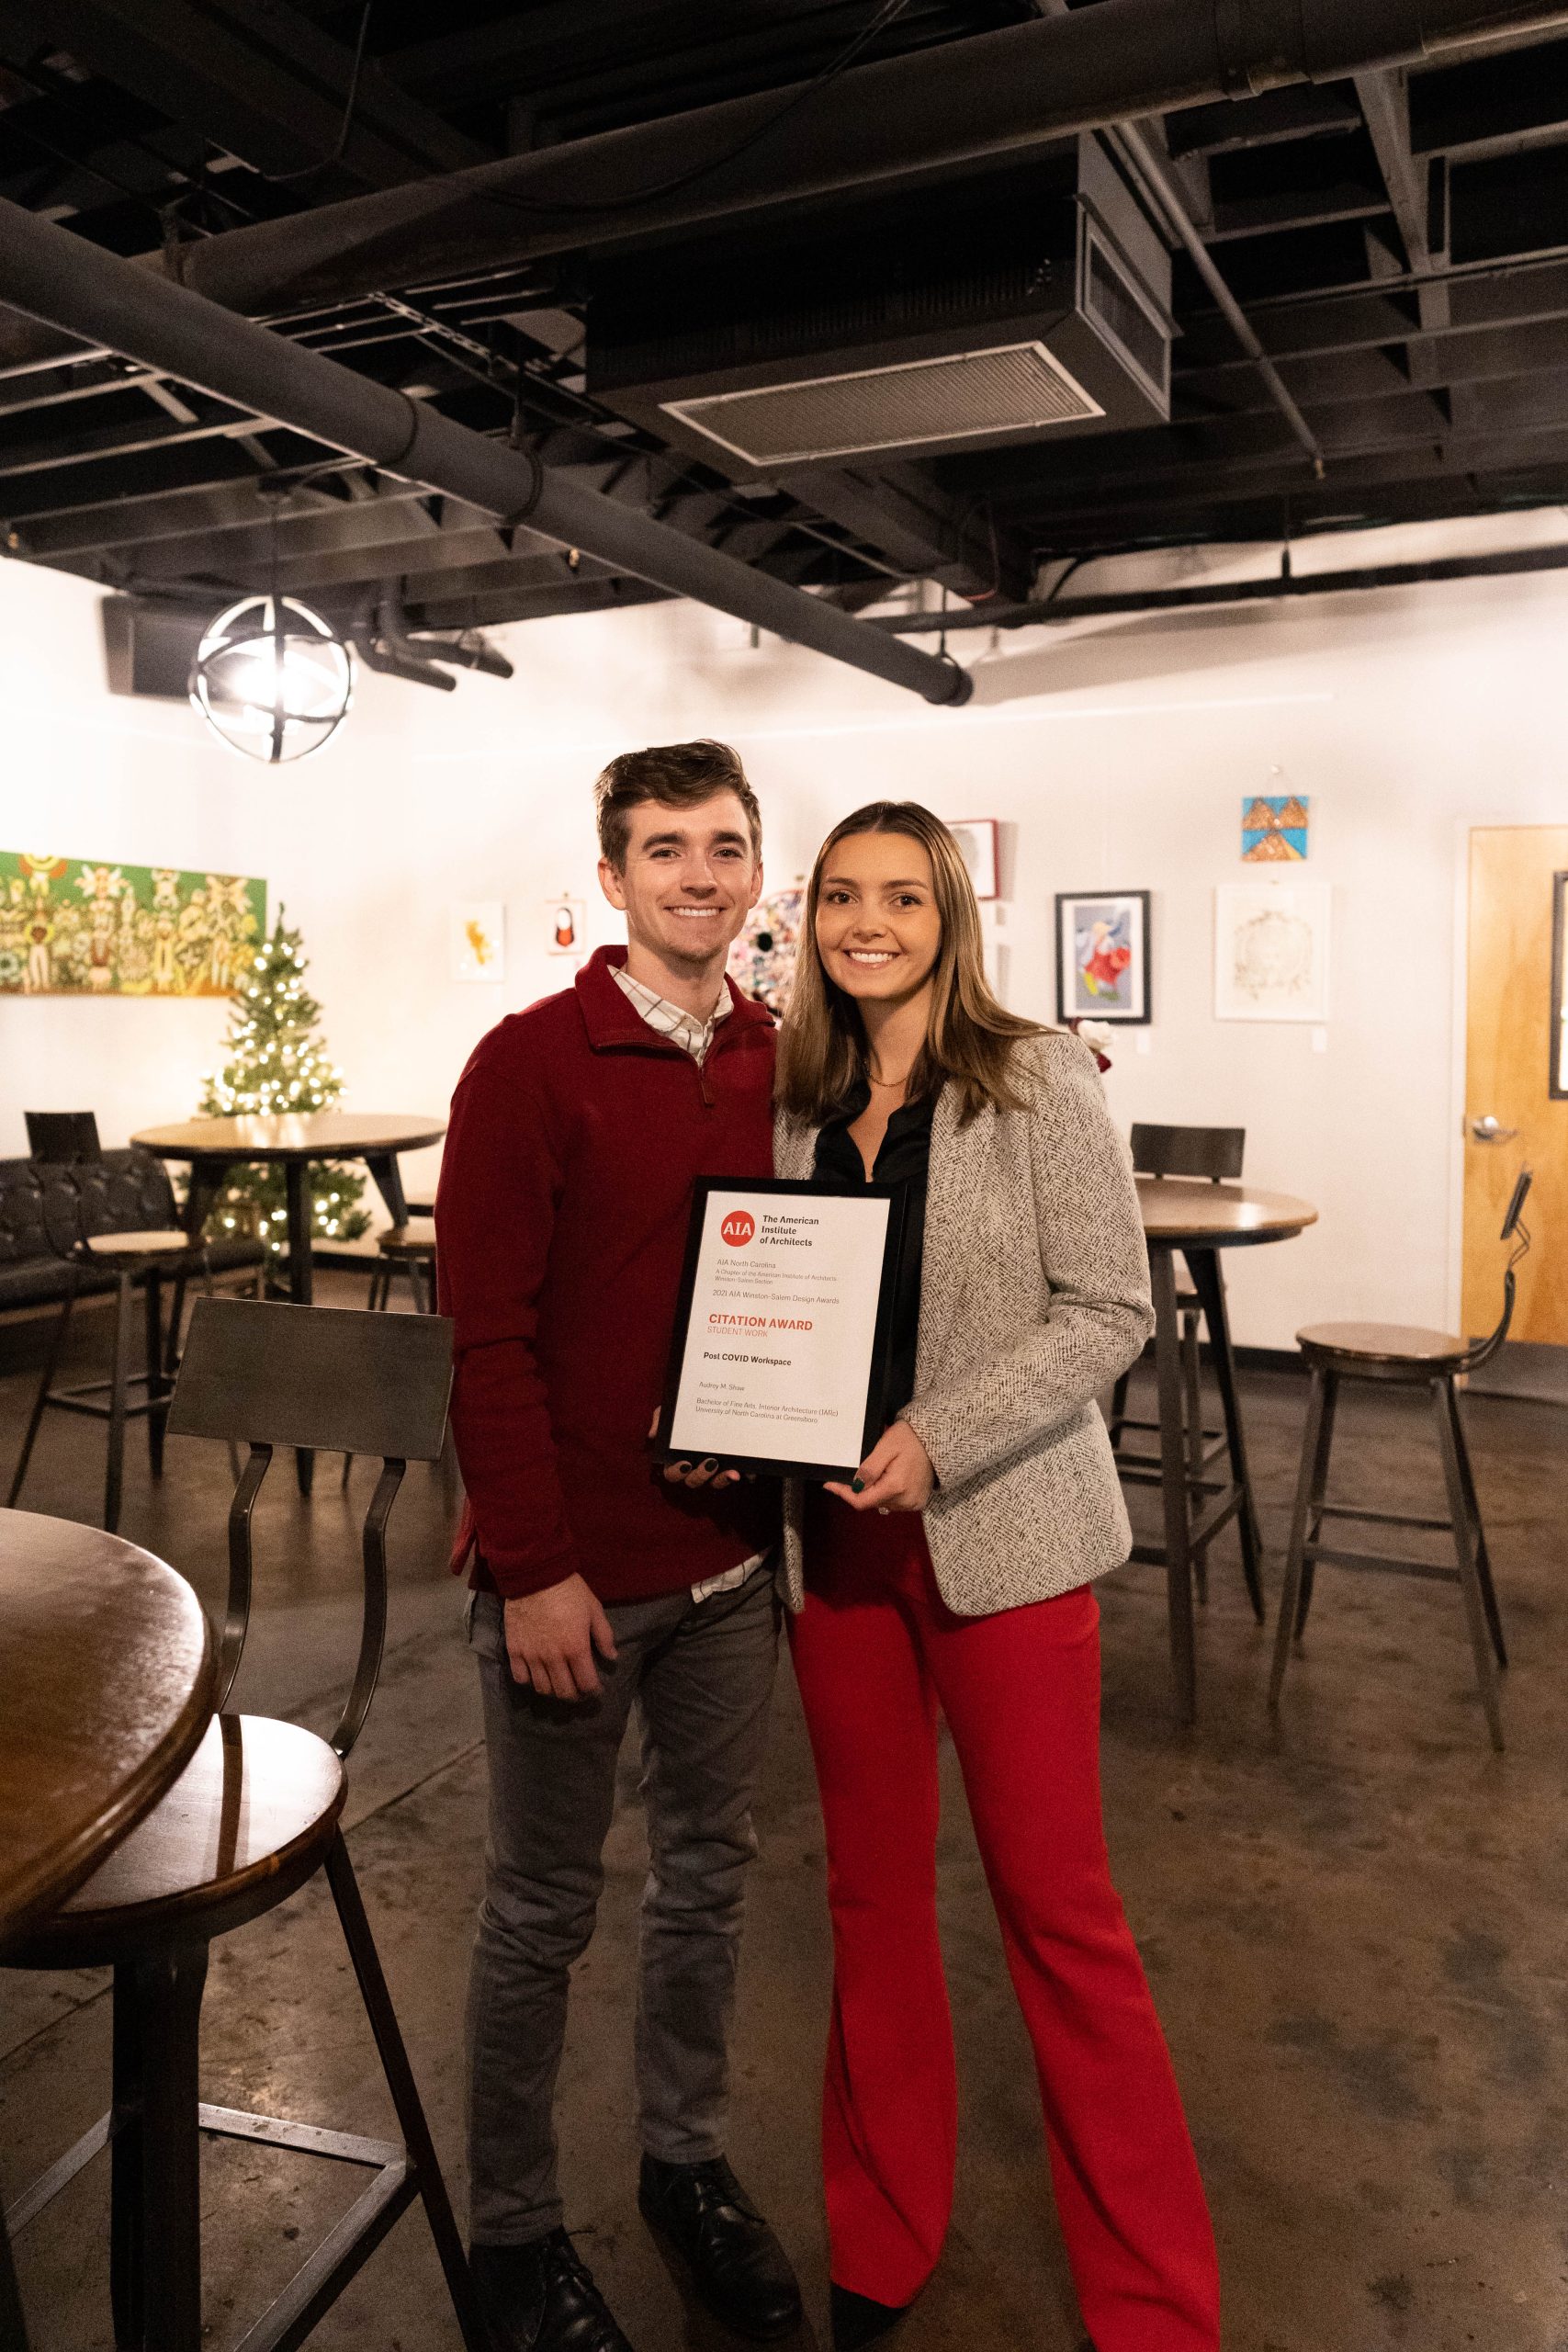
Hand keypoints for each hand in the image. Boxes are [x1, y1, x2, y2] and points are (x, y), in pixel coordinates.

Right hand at [504, 1576, 616, 1699]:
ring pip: (543, 1689)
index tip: (596, 1689)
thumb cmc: (569, 1591)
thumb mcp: (594, 1610)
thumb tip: (612, 1658)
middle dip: (575, 1696)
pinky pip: (520, 1678)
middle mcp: (553, 1659)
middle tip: (578, 1690)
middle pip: (564, 1692)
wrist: (536, 1575)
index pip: (587, 1684)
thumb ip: (604, 1636)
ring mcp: (532, 1656)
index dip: (594, 1691)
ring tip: (558, 1683)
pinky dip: (529, 1681)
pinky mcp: (514, 1650)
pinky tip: (536, 1674)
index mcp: (576, 1649)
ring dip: (553, 1691)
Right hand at [649, 1407, 741, 1489]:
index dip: (677, 1472)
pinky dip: (745, 1475)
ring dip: (723, 1480)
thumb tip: (653, 1435)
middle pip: (694, 1482)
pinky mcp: (731, 1463)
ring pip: (715, 1482)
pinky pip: (737, 1474)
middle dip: (701, 1476)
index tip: (685, 1462)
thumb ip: (660, 1420)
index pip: (672, 1473)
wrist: (707, 1396)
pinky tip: (750, 1473)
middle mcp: (694, 1467)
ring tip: (733, 1473)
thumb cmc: (682, 1411)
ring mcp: (713, 1468)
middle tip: (711, 1462)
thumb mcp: (668, 1411)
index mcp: (676, 1459)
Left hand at [824, 1421, 935, 1513]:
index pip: (862, 1501)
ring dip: (875, 1491)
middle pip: (871, 1502)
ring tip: (881, 1470)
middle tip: (859, 1470)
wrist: (937, 1440)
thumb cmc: (911, 1438)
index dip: (844, 1493)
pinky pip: (894, 1503)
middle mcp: (905, 1500)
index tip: (830, 1484)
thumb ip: (869, 1468)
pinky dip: (887, 1493)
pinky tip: (891, 1478)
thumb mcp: (886, 1446)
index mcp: (896, 1486)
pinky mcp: (918, 1503)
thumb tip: (854, 1485)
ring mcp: (913, 1504)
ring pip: (882, 1503)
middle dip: (861, 1489)